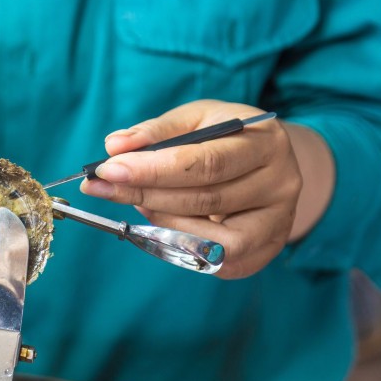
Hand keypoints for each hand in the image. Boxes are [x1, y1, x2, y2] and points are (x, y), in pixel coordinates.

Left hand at [81, 100, 302, 278]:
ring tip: (138, 200)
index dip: (152, 170)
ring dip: (161, 220)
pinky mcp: (266, 249)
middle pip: (204, 200)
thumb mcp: (196, 119)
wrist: (268, 162)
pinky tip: (162, 221)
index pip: (204, 163)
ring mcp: (277, 222)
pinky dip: (181, 243)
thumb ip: (156, 132)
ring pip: (210, 237)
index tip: (107, 169)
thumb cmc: (225, 137)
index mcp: (265, 142)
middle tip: (100, 188)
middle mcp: (280, 183)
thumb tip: (114, 146)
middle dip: (143, 194)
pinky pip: (217, 261)